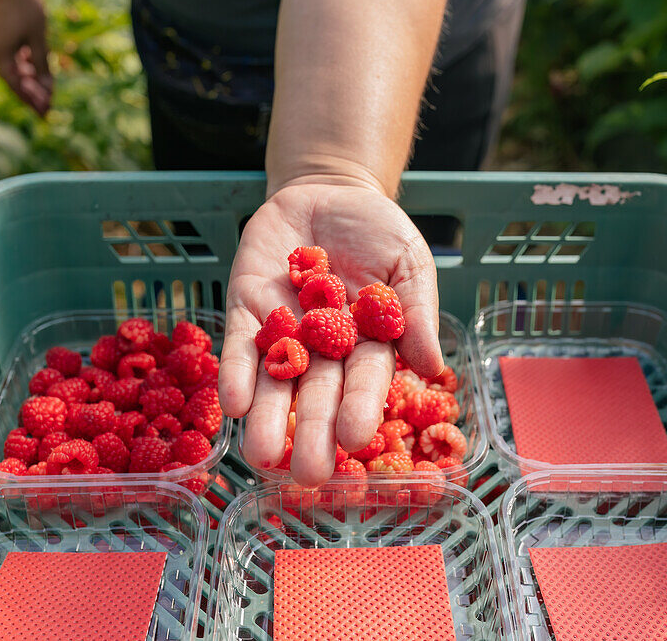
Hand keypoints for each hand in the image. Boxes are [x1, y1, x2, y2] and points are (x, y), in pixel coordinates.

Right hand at [0, 0, 52, 115]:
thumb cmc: (24, 6)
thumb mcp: (38, 38)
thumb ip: (41, 63)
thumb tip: (46, 87)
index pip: (16, 85)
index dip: (31, 100)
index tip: (45, 112)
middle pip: (13, 79)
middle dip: (31, 92)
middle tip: (47, 106)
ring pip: (12, 66)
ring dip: (29, 77)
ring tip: (45, 88)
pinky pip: (10, 54)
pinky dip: (23, 62)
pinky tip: (36, 67)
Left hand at [218, 180, 443, 485]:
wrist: (329, 193)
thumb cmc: (378, 233)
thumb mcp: (409, 263)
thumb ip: (417, 311)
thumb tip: (434, 365)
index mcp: (368, 345)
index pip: (364, 383)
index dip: (358, 409)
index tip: (353, 440)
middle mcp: (323, 349)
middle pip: (316, 395)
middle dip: (311, 432)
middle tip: (307, 474)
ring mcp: (282, 332)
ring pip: (273, 383)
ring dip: (266, 418)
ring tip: (260, 455)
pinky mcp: (246, 310)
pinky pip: (239, 347)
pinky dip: (236, 375)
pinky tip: (233, 403)